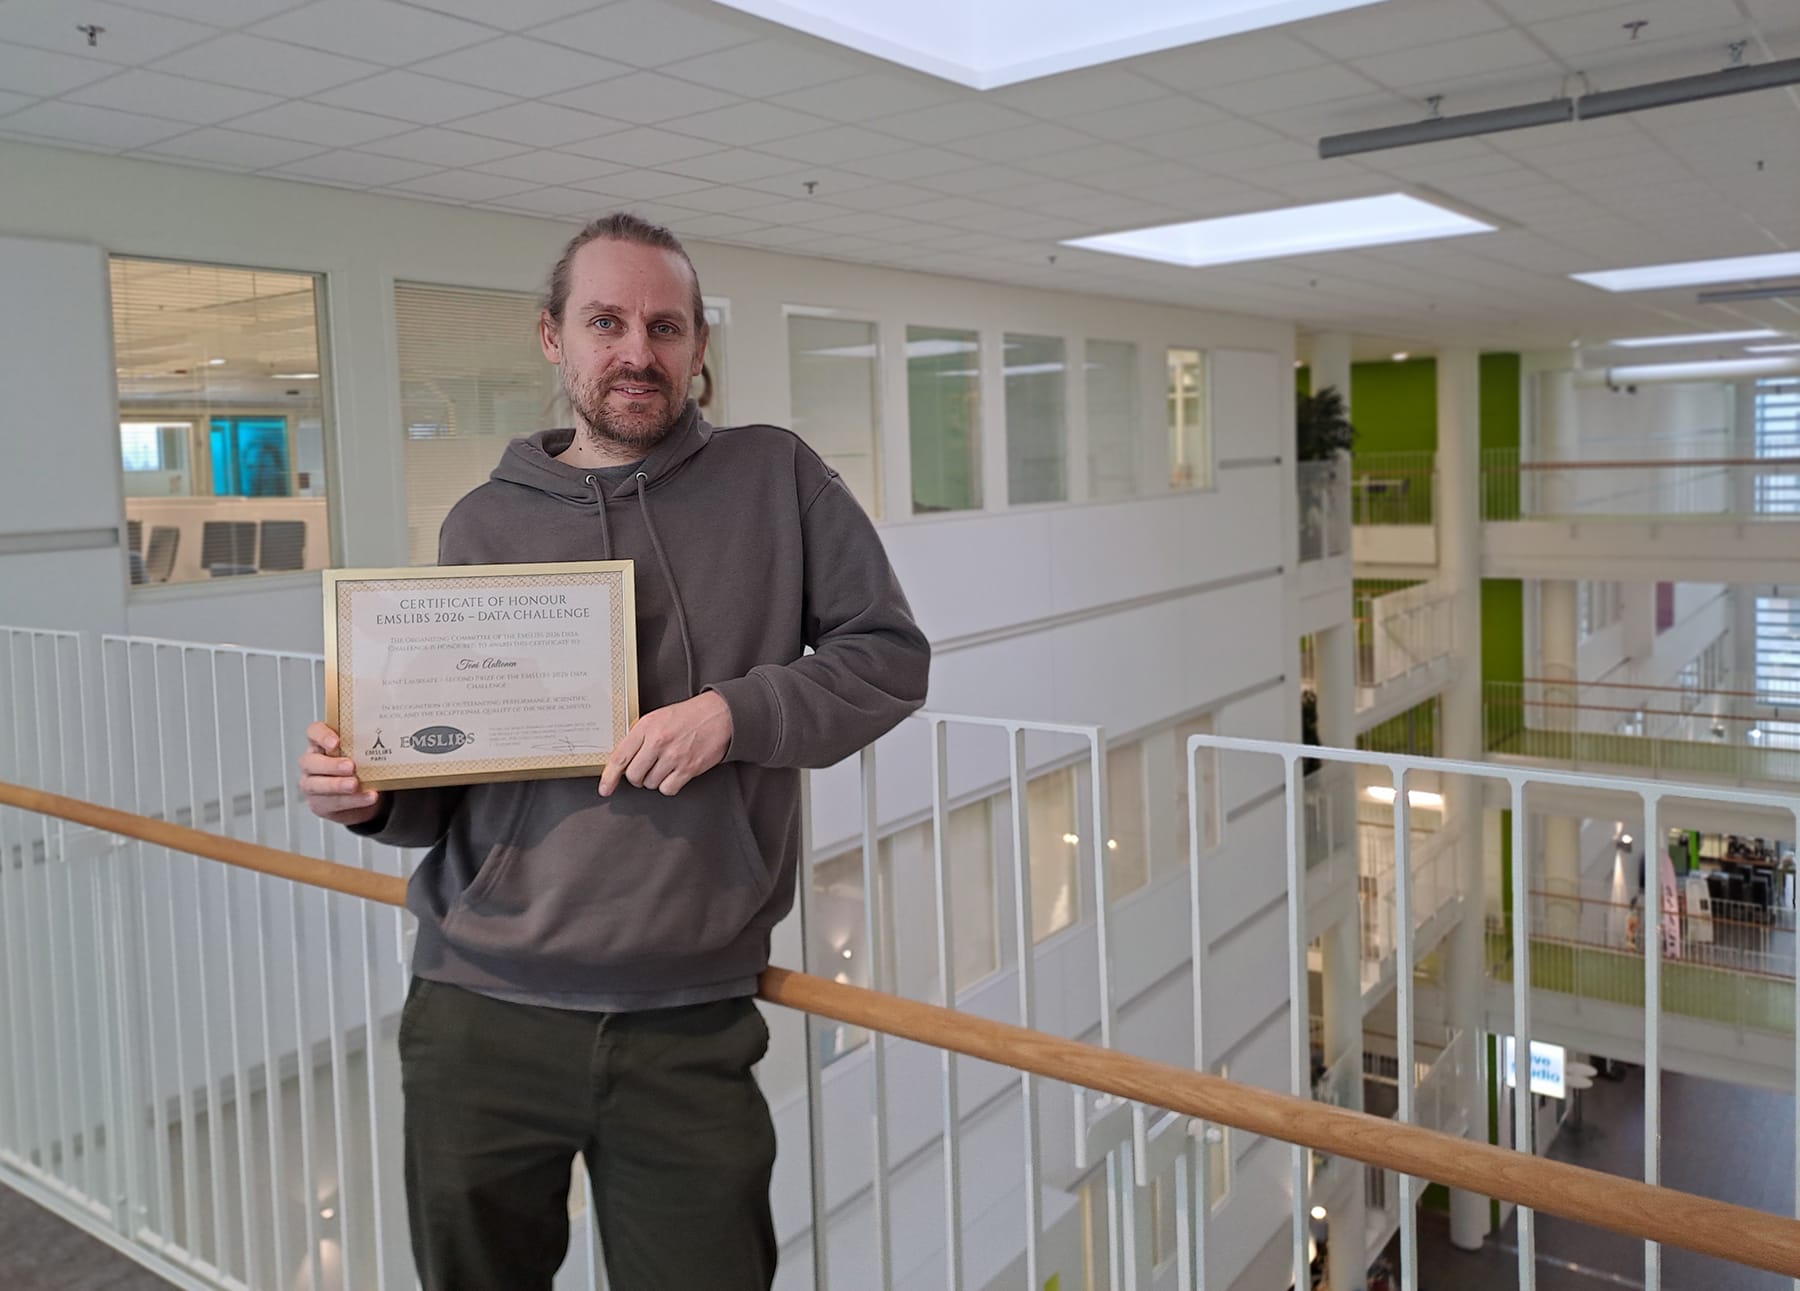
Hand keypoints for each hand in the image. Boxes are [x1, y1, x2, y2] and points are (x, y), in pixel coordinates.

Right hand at [297, 721, 382, 825]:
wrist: (363, 795)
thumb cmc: (361, 767)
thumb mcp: (363, 753)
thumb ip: (368, 746)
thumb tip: (390, 739)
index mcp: (321, 744)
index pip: (314, 732)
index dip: (322, 736)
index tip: (336, 742)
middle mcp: (312, 763)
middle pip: (311, 761)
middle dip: (331, 764)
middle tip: (350, 766)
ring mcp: (312, 784)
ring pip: (316, 785)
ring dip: (337, 785)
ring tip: (355, 785)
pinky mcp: (319, 804)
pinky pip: (332, 803)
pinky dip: (352, 800)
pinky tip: (367, 796)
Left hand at [599, 691, 732, 797]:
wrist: (719, 714)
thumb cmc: (688, 715)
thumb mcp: (657, 717)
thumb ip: (639, 735)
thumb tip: (624, 757)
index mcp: (646, 727)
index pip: (620, 757)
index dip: (609, 777)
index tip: (605, 789)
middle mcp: (658, 742)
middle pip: (634, 775)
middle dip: (637, 777)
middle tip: (646, 770)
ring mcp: (673, 756)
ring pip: (651, 784)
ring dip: (654, 780)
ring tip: (665, 766)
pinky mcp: (688, 768)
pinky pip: (668, 789)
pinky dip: (669, 786)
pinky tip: (674, 774)